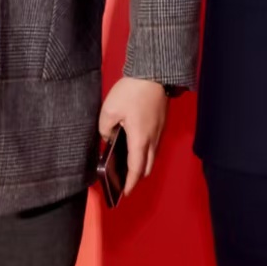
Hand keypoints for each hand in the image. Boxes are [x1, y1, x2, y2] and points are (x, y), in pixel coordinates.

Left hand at [97, 77, 168, 197]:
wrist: (155, 72)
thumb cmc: (132, 91)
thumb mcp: (109, 110)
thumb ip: (105, 129)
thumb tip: (109, 136)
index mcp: (140, 139)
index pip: (136, 169)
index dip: (131, 183)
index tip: (125, 193)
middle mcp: (153, 138)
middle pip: (148, 166)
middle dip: (138, 176)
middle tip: (125, 180)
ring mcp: (160, 130)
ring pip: (153, 155)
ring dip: (143, 163)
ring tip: (129, 164)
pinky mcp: (161, 121)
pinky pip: (154, 144)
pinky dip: (146, 151)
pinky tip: (136, 145)